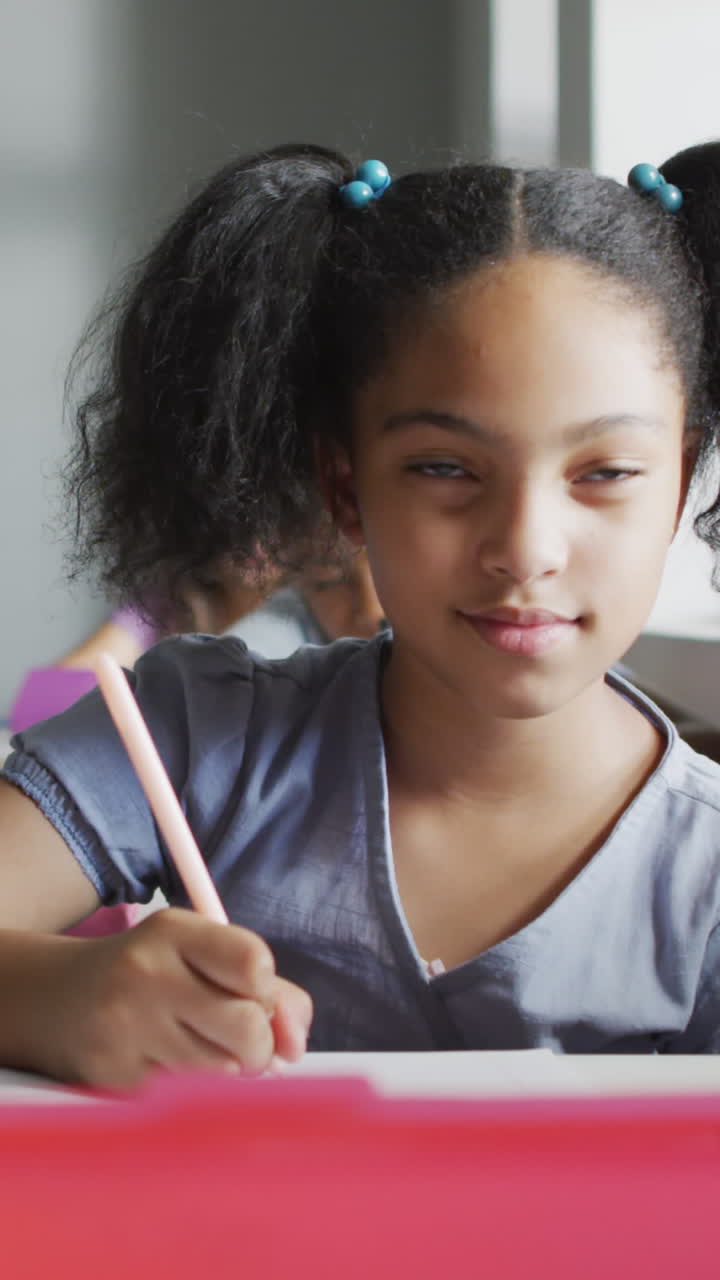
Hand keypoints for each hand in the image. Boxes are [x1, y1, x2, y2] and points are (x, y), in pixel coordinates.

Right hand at [44, 908, 311, 1088]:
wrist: (53, 999)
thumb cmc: (151, 974)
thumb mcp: (200, 955)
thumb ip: (267, 990)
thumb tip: (295, 1047)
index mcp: (173, 932)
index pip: (253, 963)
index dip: (267, 991)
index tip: (252, 996)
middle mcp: (146, 973)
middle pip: (246, 1025)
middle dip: (259, 1044)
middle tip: (241, 1041)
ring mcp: (125, 1027)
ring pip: (220, 1071)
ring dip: (226, 1069)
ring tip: (198, 1048)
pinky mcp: (112, 1076)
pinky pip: (184, 1096)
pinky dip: (189, 1089)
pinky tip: (163, 1063)